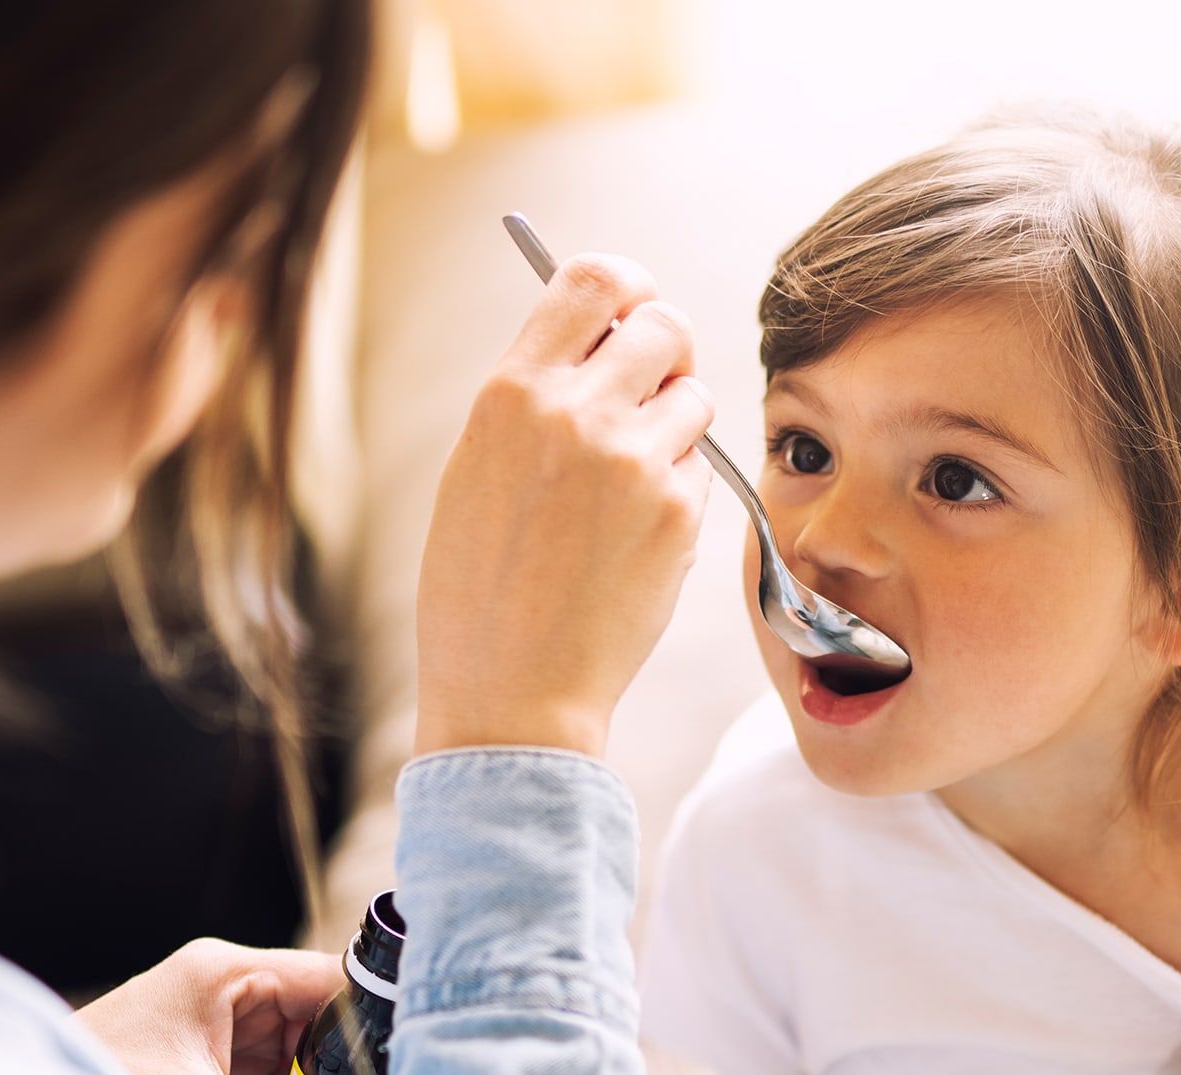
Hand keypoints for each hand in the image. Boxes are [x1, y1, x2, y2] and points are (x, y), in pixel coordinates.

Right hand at [415, 253, 714, 756]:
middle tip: (648, 394)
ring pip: (694, 395)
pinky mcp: (679, 511)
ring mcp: (635, 461)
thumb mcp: (478, 468)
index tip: (630, 314)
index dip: (627, 290)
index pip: (594, 279)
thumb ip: (536, 397)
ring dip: (676, 425)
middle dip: (664, 353)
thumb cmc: (481, 588)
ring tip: (627, 484)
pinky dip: (679, 489)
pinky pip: (702, 466)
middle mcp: (576, 413)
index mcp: (512, 392)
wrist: (510, 690)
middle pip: (665, 324)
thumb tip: (600, 337)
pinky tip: (632, 538)